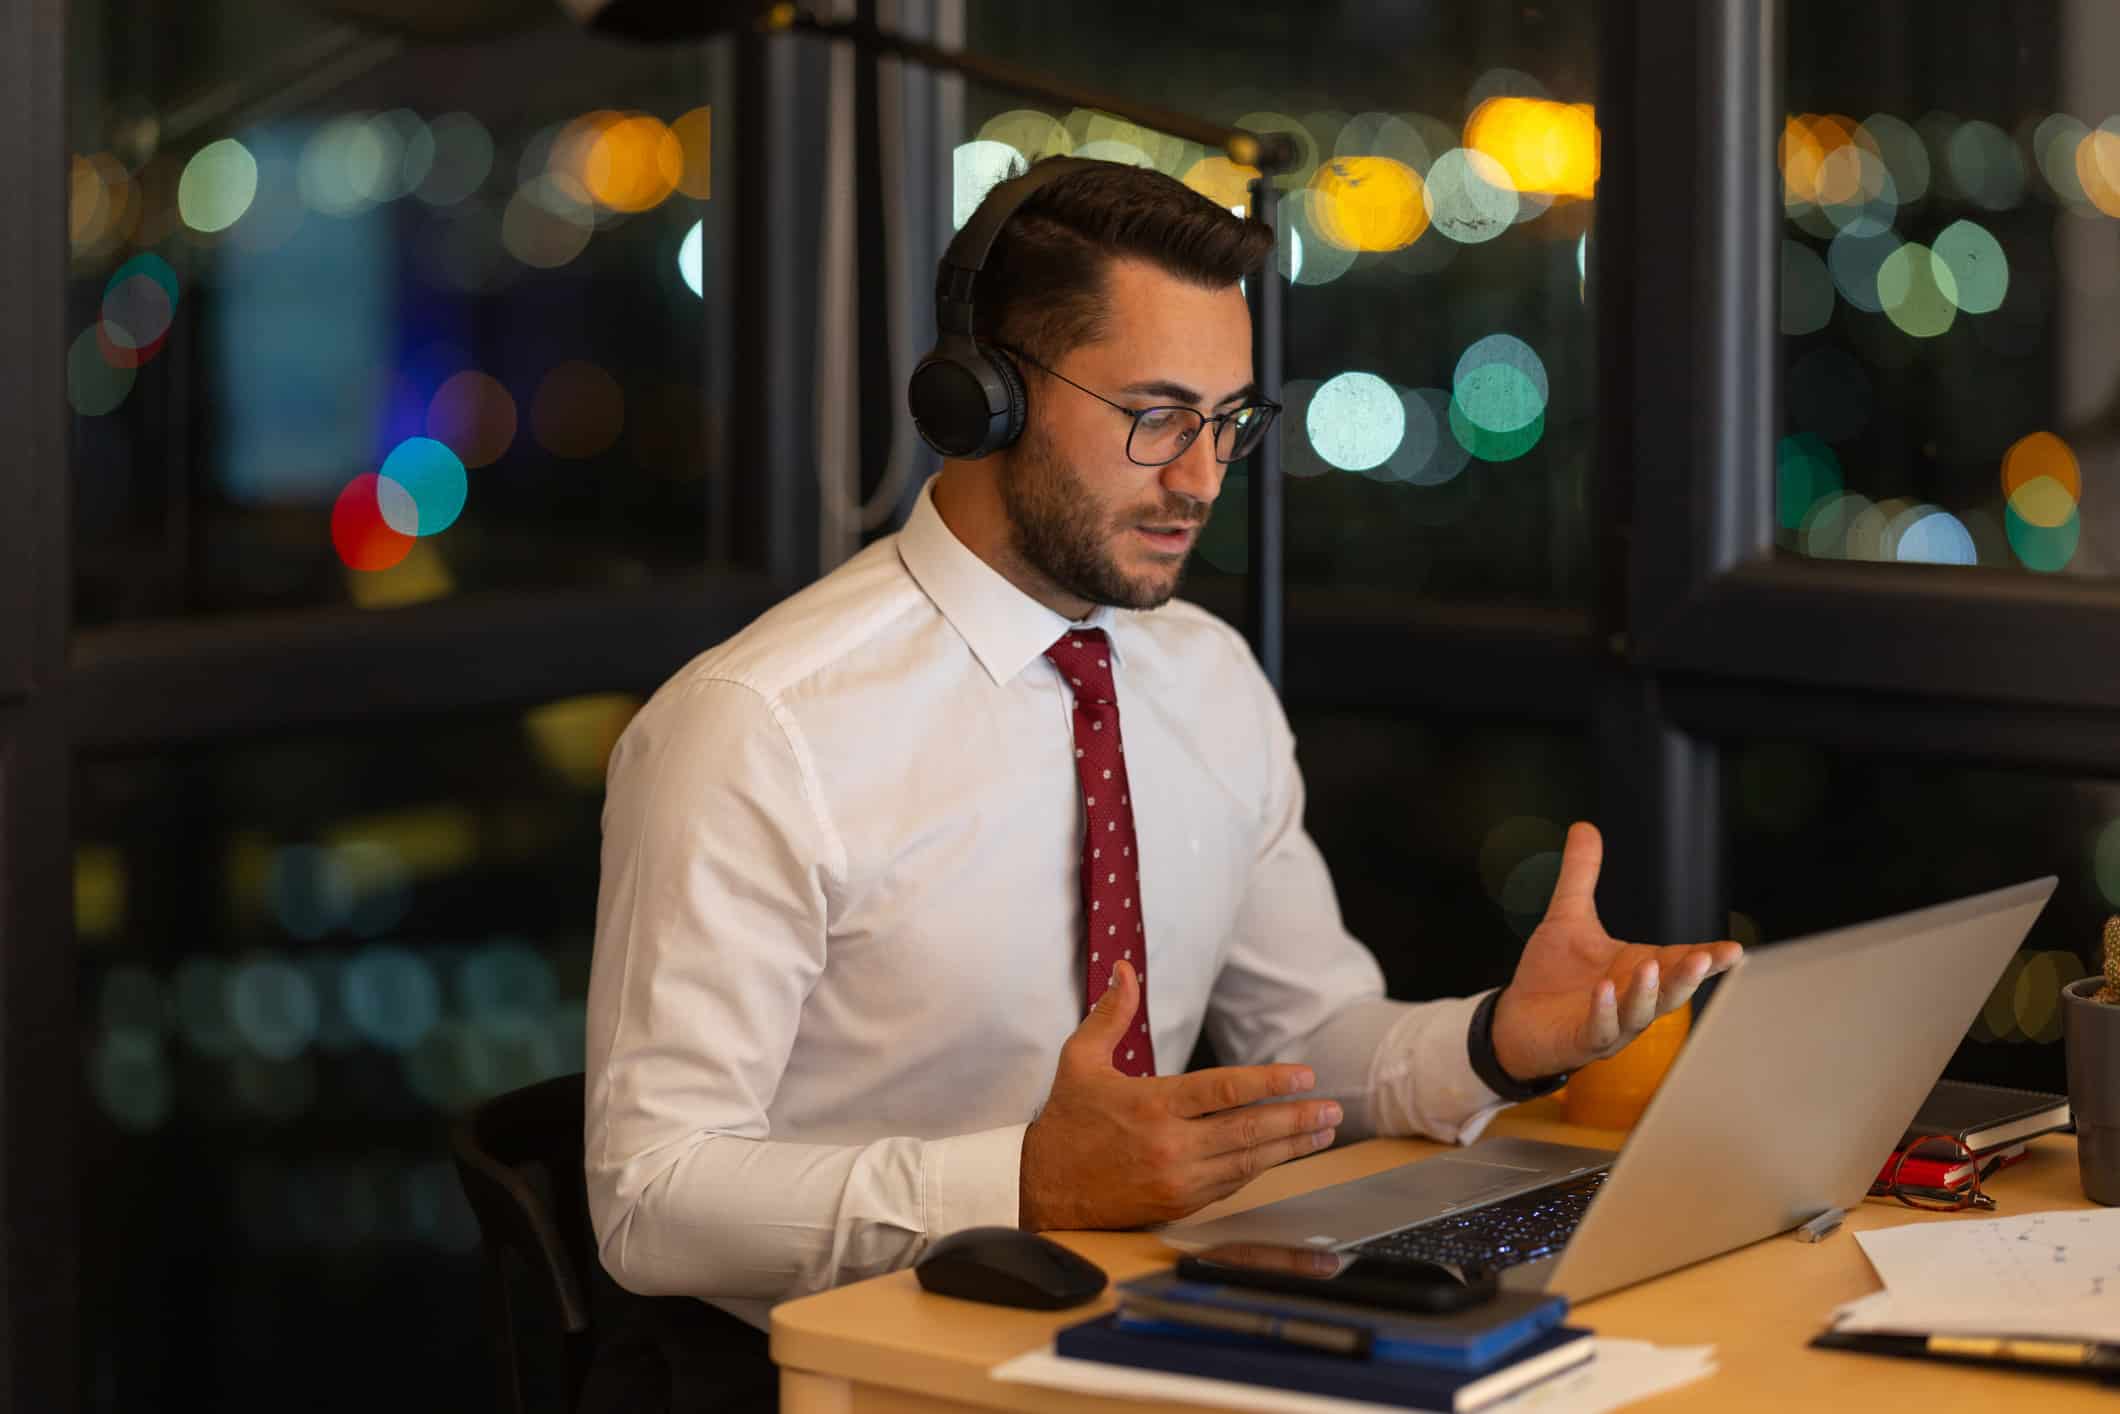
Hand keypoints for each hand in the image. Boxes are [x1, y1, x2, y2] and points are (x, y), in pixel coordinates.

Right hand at [1018, 961, 1341, 1230]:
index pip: (1225, 1091)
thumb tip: (1125, 970)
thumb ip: (1111, 1014)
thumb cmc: (1066, 1120)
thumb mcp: (1081, 1060)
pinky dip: (1259, 1167)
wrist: (1040, 1188)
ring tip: (1322, 1131)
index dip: (1270, 1082)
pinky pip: (1231, 1184)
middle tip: (1332, 1108)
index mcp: (1152, 1105)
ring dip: (1290, 1146)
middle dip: (1297, 1118)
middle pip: (1249, 1130)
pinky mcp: (1178, 1204)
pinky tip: (1281, 1154)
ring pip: (1248, 1161)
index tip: (1304, 1075)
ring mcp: (1177, 1180)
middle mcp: (1171, 1145)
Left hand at [1489, 822, 1743, 1081]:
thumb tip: (1585, 826)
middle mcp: (1633, 1000)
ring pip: (1640, 1013)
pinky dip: (1604, 1011)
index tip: (1734, 950)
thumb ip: (1581, 876)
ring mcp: (1611, 1024)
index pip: (1680, 962)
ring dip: (1648, 992)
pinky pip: (1599, 1028)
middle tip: (1706, 958)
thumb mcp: (1568, 918)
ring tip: (1651, 966)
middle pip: (1670, 990)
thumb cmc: (1551, 975)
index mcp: (1638, 970)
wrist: (1515, 1020)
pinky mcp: (1582, 1040)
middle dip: (1689, 975)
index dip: (1708, 958)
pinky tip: (1604, 989)